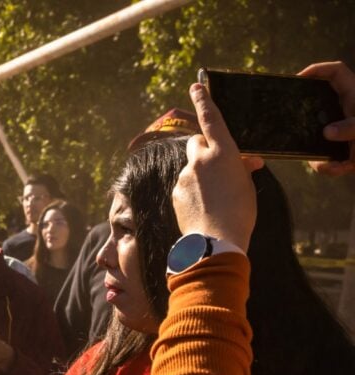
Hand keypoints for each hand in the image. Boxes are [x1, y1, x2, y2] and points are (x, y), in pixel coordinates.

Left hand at [172, 82, 264, 252]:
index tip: (196, 86)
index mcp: (222, 152)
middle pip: (196, 142)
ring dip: (201, 175)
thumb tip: (244, 162)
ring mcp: (185, 176)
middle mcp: (199, 160)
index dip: (204, 100)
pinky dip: (193, 191)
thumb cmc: (239, 212)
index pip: (211, 119)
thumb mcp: (247, 185)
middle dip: (204, 148)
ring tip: (215, 198)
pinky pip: (184, 185)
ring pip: (191, 167)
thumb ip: (241, 168)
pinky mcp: (175, 192)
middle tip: (217, 164)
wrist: (216, 241)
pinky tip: (204, 207)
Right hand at [298, 61, 354, 175]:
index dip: (317, 70)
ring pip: (323, 137)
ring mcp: (349, 131)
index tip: (299, 78)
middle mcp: (350, 111)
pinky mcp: (351, 152)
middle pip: (322, 105)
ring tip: (320, 163)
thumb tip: (328, 132)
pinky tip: (337, 170)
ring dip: (318, 152)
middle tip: (294, 124)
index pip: (335, 73)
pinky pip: (334, 159)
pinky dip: (333, 167)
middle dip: (308, 116)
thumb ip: (351, 127)